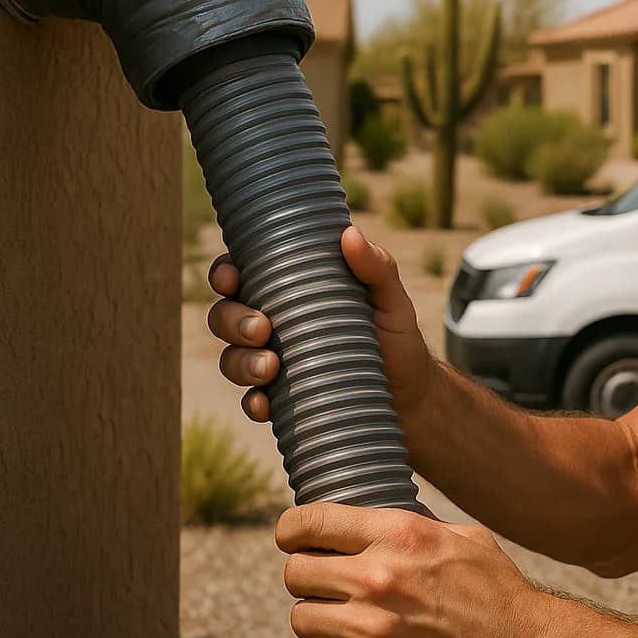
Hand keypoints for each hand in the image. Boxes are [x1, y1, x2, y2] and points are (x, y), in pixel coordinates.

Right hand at [206, 225, 436, 423]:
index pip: (243, 275)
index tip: (232, 278)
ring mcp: (273, 364)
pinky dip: (252, 403)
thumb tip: (350, 234)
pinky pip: (251, 402)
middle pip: (225, 316)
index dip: (225, 273)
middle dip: (232, 320)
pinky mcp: (281, 400)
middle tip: (262, 329)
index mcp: (292, 292)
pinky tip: (264, 404)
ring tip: (270, 367)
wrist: (412, 397)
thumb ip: (377, 267)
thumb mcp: (391, 301)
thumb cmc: (397, 338)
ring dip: (240, 363)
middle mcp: (274, 325)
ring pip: (232, 359)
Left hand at [277, 502, 553, 637]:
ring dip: (316, 619)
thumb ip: (416, 525)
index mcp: (398, 535)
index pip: (310, 522)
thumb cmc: (497, 591)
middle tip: (324, 583)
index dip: (292, 529)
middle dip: (306, 576)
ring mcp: (372, 628)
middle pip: (296, 572)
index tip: (293, 538)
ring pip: (300, 618)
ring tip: (339, 619)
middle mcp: (378, 577)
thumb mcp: (463, 538)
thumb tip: (377, 517)